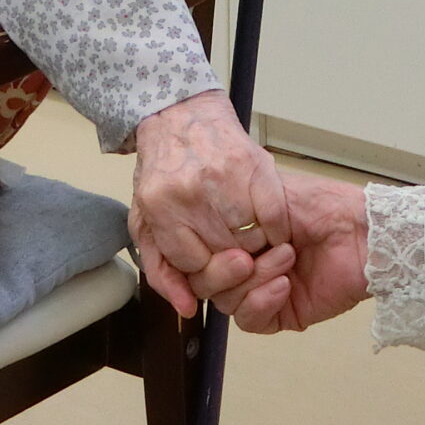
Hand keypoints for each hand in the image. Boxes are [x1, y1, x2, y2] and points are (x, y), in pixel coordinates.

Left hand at [128, 90, 287, 317]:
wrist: (182, 116)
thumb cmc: (165, 173)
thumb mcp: (147, 222)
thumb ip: (162, 270)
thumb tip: (187, 308)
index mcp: (161, 207)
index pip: (194, 266)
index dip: (208, 270)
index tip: (216, 263)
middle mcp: (191, 193)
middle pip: (225, 257)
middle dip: (235, 263)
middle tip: (239, 254)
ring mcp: (225, 177)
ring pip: (253, 241)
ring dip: (258, 248)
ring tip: (251, 238)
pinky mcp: (255, 165)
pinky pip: (275, 217)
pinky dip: (277, 229)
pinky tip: (269, 226)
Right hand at [196, 172, 372, 335]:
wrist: (363, 231)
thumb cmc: (323, 206)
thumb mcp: (271, 196)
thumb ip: (234, 211)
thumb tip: (200, 224)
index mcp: (239, 234)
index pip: (199, 251)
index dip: (197, 251)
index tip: (210, 239)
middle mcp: (245, 263)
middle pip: (205, 281)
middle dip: (222, 270)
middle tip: (247, 256)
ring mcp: (261, 290)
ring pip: (226, 301)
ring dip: (252, 281)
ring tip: (284, 258)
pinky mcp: (280, 314)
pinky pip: (251, 320)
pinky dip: (261, 302)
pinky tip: (283, 285)